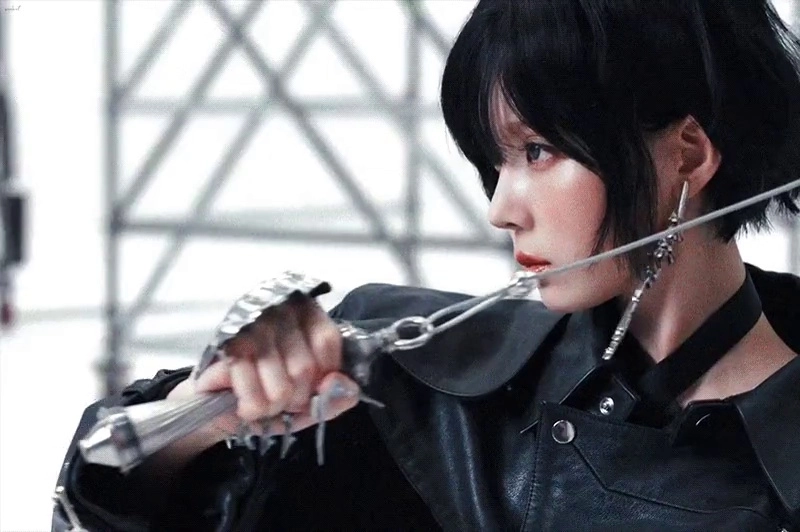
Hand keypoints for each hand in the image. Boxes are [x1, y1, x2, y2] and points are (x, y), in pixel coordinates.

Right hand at [168, 297, 361, 438]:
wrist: (218, 405)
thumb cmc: (270, 392)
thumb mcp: (312, 400)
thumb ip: (337, 395)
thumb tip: (339, 384)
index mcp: (304, 313)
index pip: (326, 340)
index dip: (323, 375)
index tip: (313, 386)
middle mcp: (277, 311)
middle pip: (304, 368)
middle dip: (295, 398)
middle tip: (281, 398)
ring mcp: (250, 327)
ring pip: (282, 387)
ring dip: (272, 406)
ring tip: (262, 400)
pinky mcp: (226, 350)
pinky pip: (255, 397)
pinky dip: (253, 410)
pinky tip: (245, 403)